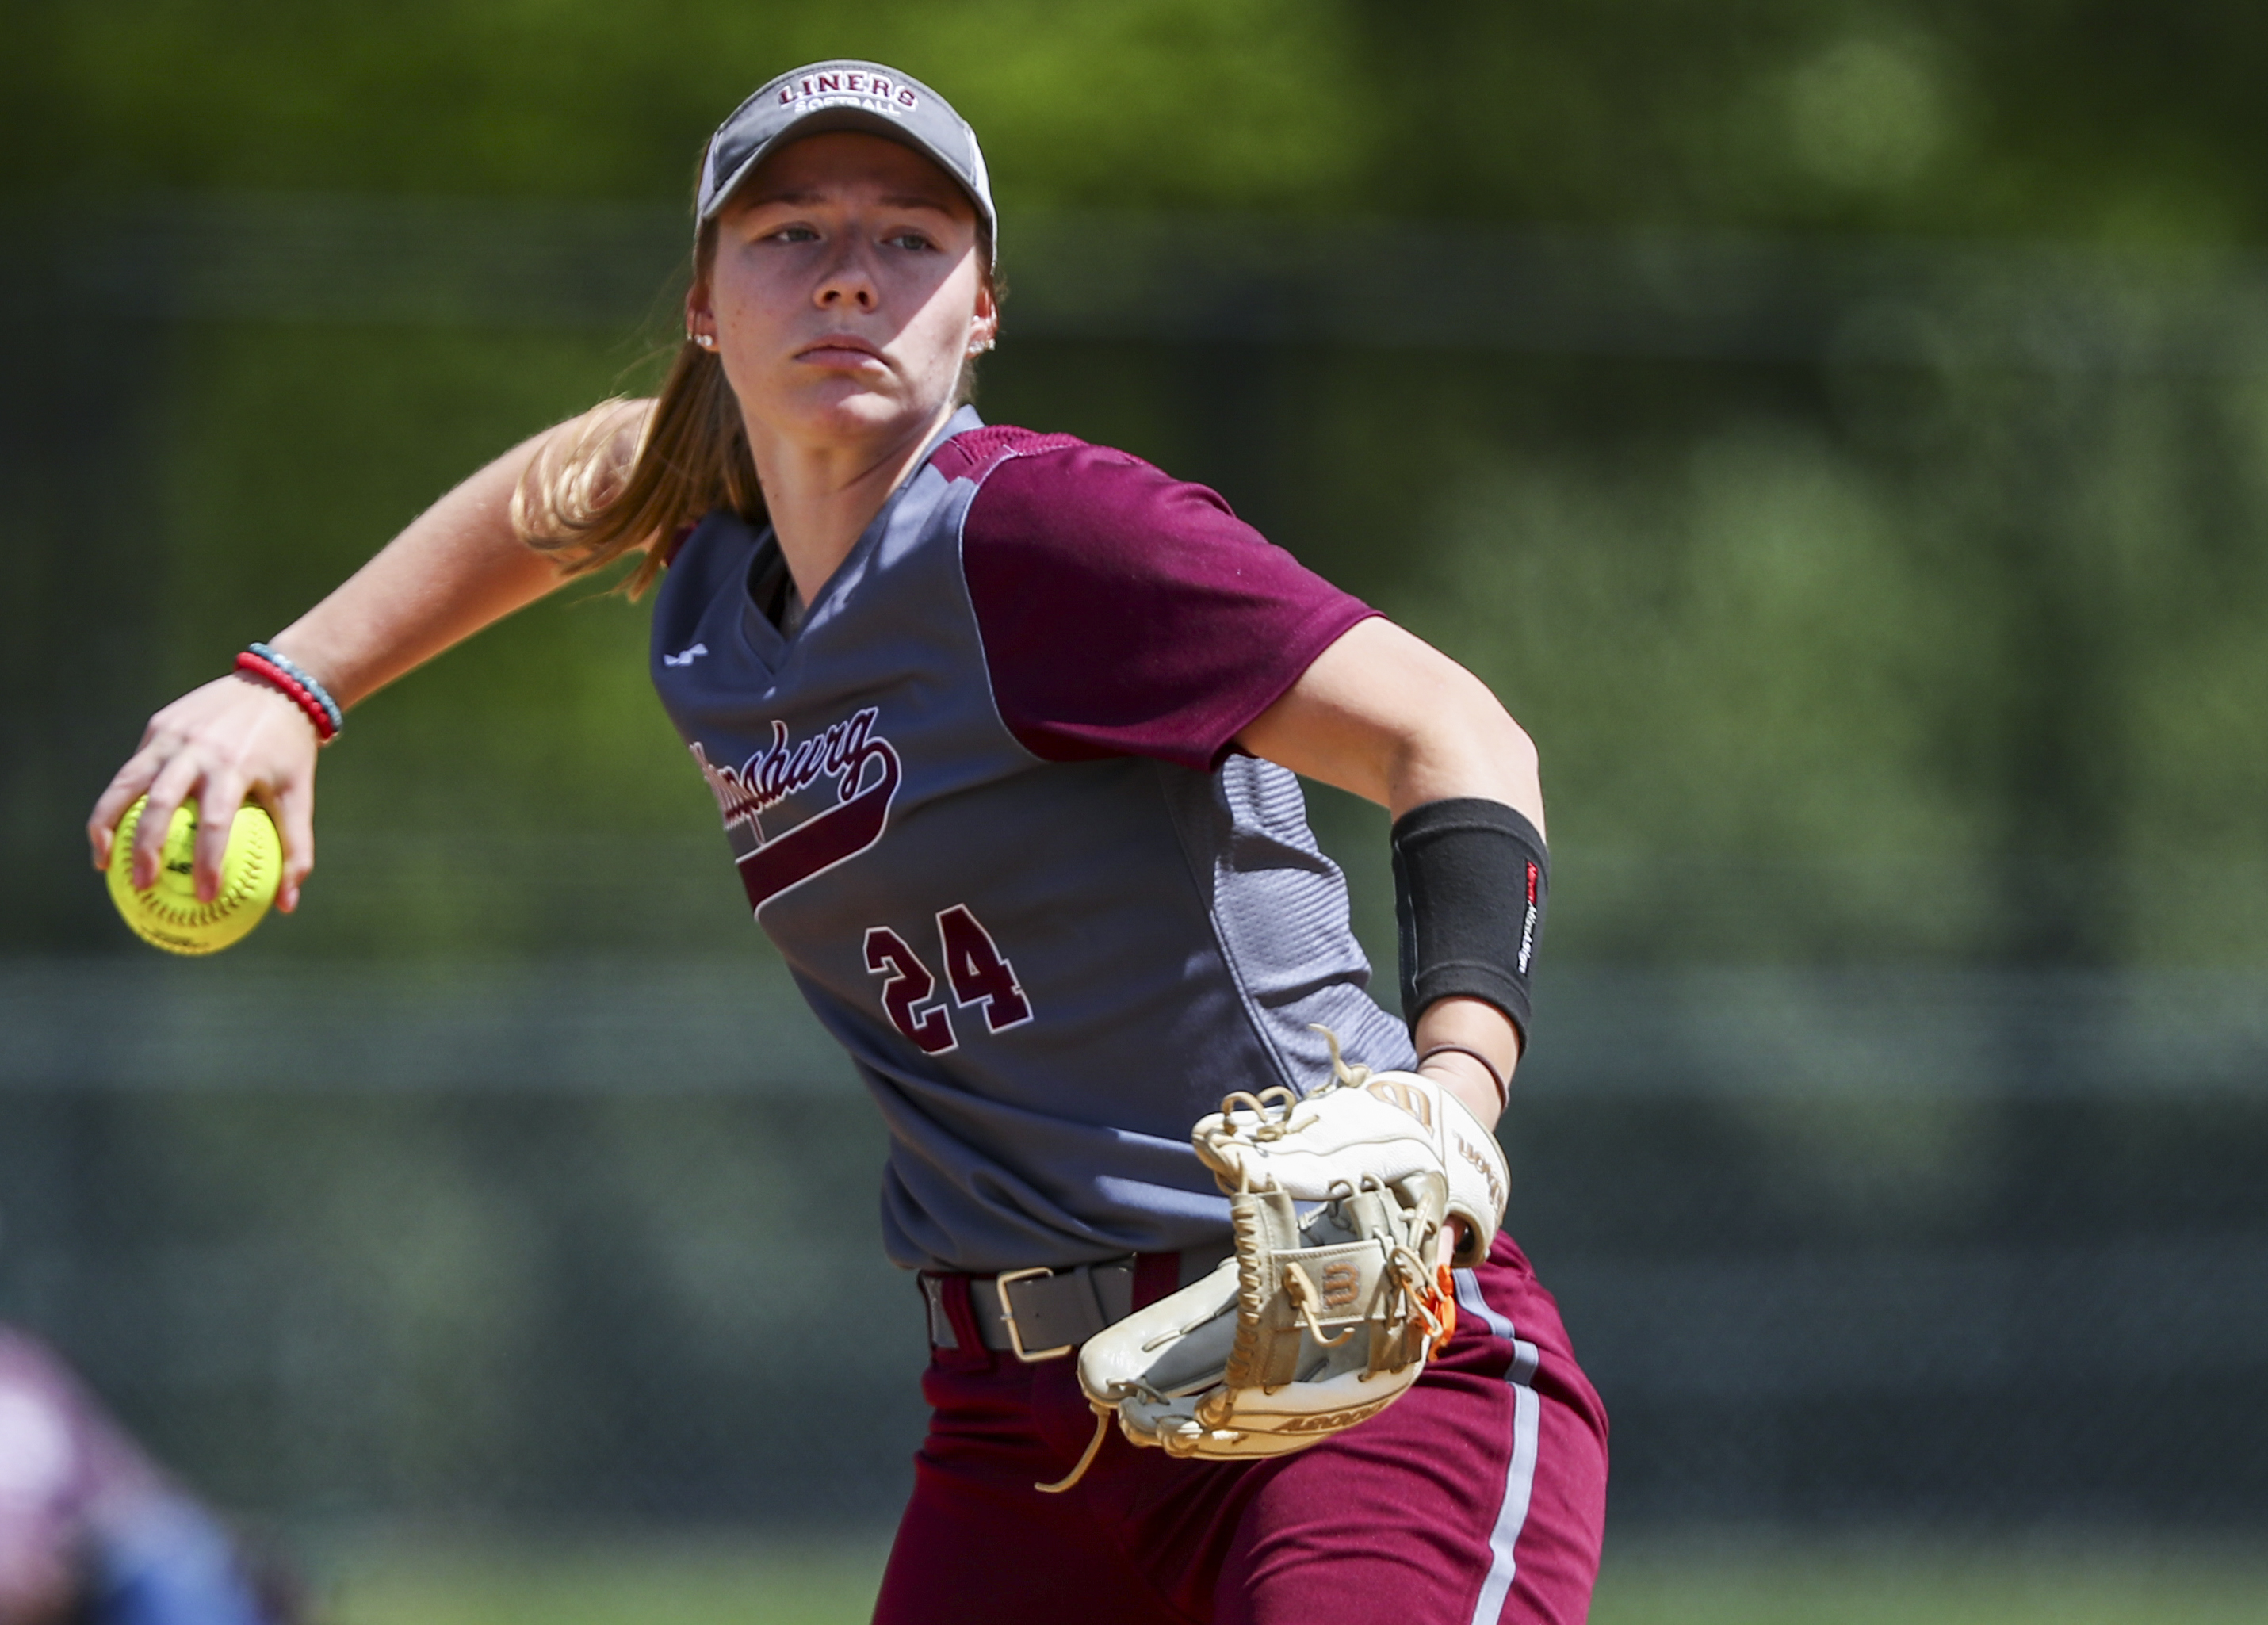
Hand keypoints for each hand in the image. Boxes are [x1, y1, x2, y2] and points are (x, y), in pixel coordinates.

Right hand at [88, 672, 321, 911]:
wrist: (277, 686)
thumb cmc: (289, 751)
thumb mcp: (299, 794)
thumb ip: (296, 847)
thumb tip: (286, 903)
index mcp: (235, 766)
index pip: (215, 823)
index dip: (208, 862)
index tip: (205, 897)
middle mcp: (198, 749)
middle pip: (160, 804)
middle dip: (145, 848)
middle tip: (143, 884)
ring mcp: (173, 734)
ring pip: (127, 783)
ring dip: (107, 823)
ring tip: (103, 862)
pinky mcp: (159, 725)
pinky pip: (134, 768)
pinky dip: (118, 799)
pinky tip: (112, 830)